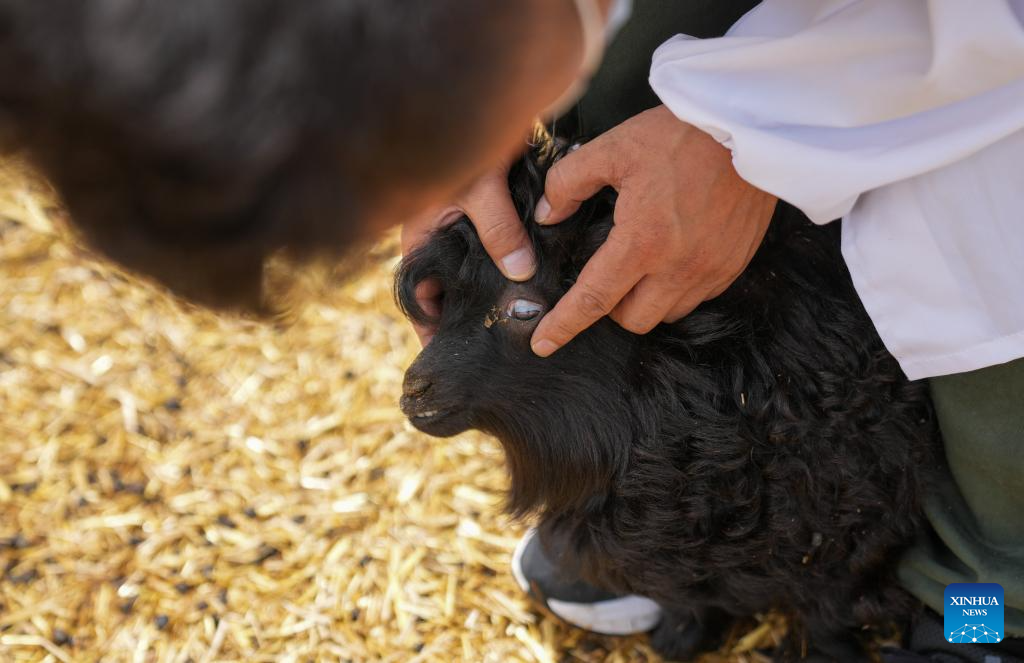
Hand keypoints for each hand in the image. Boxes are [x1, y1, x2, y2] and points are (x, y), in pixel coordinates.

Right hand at [401, 160, 535, 345]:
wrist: (490, 100)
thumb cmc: (467, 143)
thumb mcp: (479, 190)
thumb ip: (499, 231)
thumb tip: (521, 275)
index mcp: (419, 236)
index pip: (417, 293)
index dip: (430, 325)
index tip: (447, 353)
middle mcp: (439, 238)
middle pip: (448, 290)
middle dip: (466, 316)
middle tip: (492, 346)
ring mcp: (464, 230)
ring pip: (474, 274)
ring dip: (492, 294)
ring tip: (516, 324)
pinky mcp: (490, 219)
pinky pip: (498, 254)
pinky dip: (511, 269)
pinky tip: (533, 286)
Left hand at [530, 105, 776, 356]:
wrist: (749, 127)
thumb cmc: (680, 135)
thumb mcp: (613, 148)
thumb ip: (568, 183)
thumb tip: (547, 215)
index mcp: (643, 241)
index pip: (594, 300)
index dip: (564, 325)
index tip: (543, 344)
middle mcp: (679, 267)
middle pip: (633, 321)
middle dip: (611, 308)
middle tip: (604, 275)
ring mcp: (712, 270)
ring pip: (667, 314)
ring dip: (646, 300)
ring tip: (640, 265)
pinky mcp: (734, 265)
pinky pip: (698, 298)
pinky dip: (677, 289)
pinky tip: (672, 257)